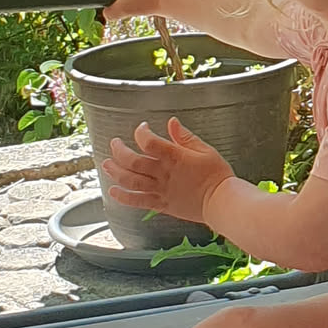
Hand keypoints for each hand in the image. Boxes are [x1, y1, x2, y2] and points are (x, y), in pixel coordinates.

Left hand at [102, 118, 232, 223]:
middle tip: (114, 144)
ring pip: (130, 181)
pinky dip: (123, 197)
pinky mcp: (161, 204)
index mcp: (175, 157)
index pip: (149, 142)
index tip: (142, 128)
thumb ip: (185, 137)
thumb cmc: (217, 175)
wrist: (222, 201)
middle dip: (119, 151)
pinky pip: (137, 201)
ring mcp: (160, 190)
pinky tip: (113, 191)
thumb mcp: (205, 149)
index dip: (141, 132)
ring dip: (115, 172)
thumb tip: (172, 122)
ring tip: (106, 165)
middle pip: (132, 161)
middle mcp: (163, 173)